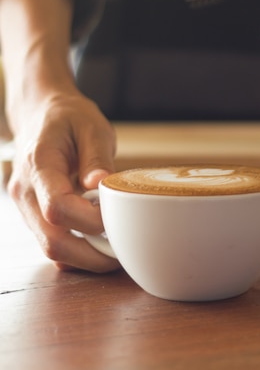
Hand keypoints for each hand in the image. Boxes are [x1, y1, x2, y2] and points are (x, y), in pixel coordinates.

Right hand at [7, 90, 119, 271]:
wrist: (41, 114)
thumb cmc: (68, 118)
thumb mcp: (91, 126)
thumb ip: (96, 156)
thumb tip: (101, 185)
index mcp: (39, 163)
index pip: (57, 207)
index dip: (90, 221)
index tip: (117, 217)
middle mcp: (26, 190)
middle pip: (52, 240)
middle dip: (92, 253)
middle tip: (124, 250)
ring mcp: (26, 206)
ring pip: (51, 248)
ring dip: (86, 256)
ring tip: (116, 246)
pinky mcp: (33, 215)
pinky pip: (52, 242)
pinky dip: (77, 251)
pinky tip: (101, 242)